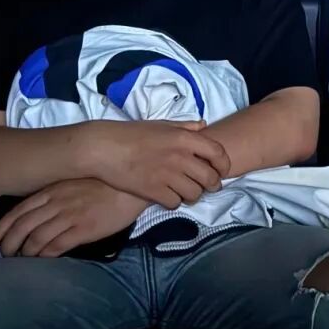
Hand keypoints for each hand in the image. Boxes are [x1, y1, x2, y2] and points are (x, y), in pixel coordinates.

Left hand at [0, 178, 146, 257]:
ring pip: (36, 238)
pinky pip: (56, 246)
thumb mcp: (74, 184)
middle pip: (22, 227)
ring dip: (25, 253)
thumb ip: (54, 195)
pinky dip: (44, 256)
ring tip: (21, 260)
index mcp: (53, 190)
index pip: (17, 211)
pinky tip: (42, 260)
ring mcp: (70, 215)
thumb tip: (35, 214)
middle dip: (9, 244)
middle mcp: (57, 202)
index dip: (0, 228)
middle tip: (4, 255)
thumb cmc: (104, 185)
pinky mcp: (83, 229)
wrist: (132, 188)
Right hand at [84, 120, 230, 208]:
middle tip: (207, 187)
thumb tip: (203, 126)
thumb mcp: (162, 125)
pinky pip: (174, 203)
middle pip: (210, 178)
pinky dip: (174, 202)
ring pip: (194, 194)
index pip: (218, 153)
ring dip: (192, 195)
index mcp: (184, 138)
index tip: (222, 171)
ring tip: (186, 192)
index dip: (224, 164)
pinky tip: (168, 196)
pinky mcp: (153, 191)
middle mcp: (180, 157)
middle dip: (212, 185)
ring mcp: (167, 175)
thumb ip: (185, 127)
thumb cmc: (132, 134)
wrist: (104, 148)